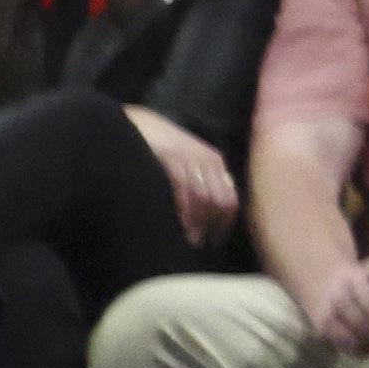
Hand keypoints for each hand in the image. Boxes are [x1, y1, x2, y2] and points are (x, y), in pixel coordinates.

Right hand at [128, 105, 243, 239]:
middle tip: (205, 242)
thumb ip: (198, 180)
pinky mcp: (172, 161)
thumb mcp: (187, 161)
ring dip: (200, 223)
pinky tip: (181, 226)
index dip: (226, 220)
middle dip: (215, 225)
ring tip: (192, 240)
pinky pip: (184, 192)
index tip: (218, 237)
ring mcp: (191, 161)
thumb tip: (205, 210)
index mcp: (215, 161)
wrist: (137, 124)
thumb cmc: (160, 146)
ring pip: (205, 199)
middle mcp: (208, 162)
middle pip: (221, 200)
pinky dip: (185, 213)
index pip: (231, 196)